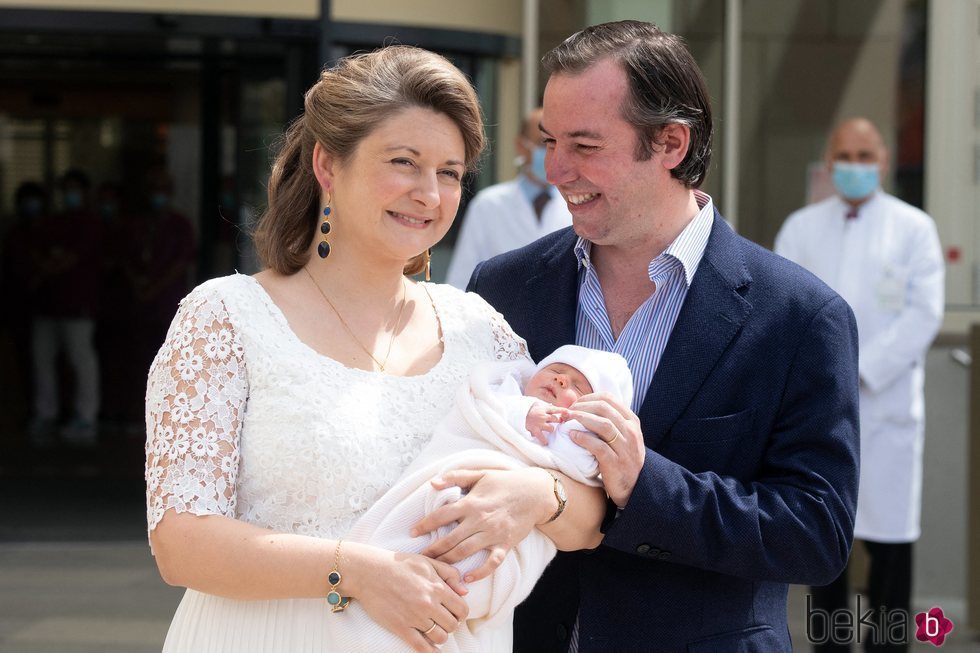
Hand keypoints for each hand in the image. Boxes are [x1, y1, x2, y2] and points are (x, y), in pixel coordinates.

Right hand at [350, 544, 469, 651]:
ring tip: (434, 630)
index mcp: (437, 587)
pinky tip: (433, 651)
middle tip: (443, 621)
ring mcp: (415, 617)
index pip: (462, 609)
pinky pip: (421, 647)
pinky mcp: (401, 627)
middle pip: (453, 625)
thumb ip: (449, 574)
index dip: (461, 613)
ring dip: (440, 636)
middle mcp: (429, 604)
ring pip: (440, 637)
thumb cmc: (398, 564)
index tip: (454, 613)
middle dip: (450, 624)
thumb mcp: (427, 562)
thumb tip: (465, 591)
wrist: (369, 572)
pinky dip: (430, 652)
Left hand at [411, 467, 551, 581]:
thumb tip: (433, 482)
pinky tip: (467, 579)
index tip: (412, 533)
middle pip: (450, 539)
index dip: (424, 525)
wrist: (535, 493)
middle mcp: (479, 520)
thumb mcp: (480, 473)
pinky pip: (492, 563)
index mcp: (471, 502)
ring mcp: (493, 534)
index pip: (441, 516)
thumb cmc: (505, 482)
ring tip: (435, 568)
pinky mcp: (506, 544)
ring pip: (465, 552)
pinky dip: (480, 573)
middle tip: (419, 558)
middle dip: (432, 550)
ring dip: (448, 562)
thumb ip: (456, 476)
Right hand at [525, 404, 565, 443]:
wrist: (519, 415)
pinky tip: (546, 442)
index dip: (562, 410)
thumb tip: (555, 407)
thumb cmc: (530, 411)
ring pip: (551, 428)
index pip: (555, 409)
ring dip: (551, 429)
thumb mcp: (538, 406)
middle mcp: (542, 415)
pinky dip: (544, 440)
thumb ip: (546, 408)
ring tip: (547, 429)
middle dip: (558, 421)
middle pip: (556, 419)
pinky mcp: (535, 429)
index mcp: (543, 409)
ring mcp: (539, 423)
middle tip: (558, 422)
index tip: (568, 412)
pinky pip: (542, 437)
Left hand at [564, 392, 644, 507]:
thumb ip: (605, 420)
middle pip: (603, 408)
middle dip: (581, 407)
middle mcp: (631, 431)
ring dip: (581, 419)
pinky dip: (583, 439)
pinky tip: (572, 436)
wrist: (634, 486)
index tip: (574, 405)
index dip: (588, 398)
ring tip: (566, 420)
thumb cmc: (621, 457)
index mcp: (631, 421)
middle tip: (566, 413)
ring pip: (603, 424)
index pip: (608, 398)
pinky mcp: (616, 462)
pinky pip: (599, 446)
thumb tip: (577, 404)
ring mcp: (625, 447)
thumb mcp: (620, 435)